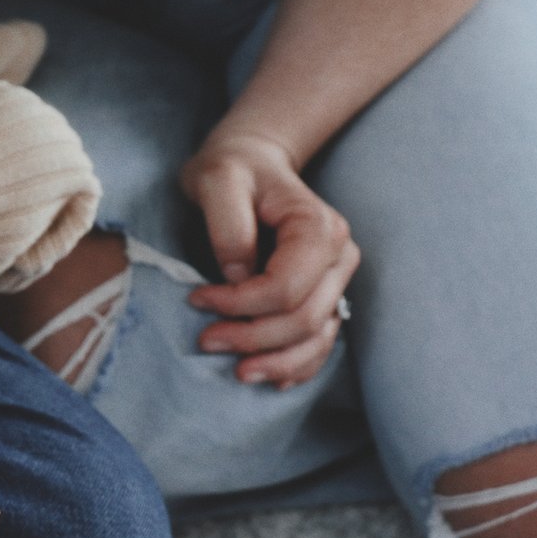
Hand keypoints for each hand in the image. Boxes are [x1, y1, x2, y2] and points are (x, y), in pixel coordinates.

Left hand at [178, 129, 359, 388]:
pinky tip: (270, 376)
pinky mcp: (326, 294)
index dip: (242, 305)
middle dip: (254, 339)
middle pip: (305, 317)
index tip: (197, 300)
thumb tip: (238, 276)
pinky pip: (320, 340)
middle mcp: (339, 255)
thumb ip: (228, 225)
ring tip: (238, 372)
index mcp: (318, 227)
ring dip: (279, 361)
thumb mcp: (217, 178)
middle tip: (205, 341)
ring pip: (318, 337)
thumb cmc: (232, 168)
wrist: (252, 161)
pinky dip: (297, 363)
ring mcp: (337, 278)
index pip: (287, 287)